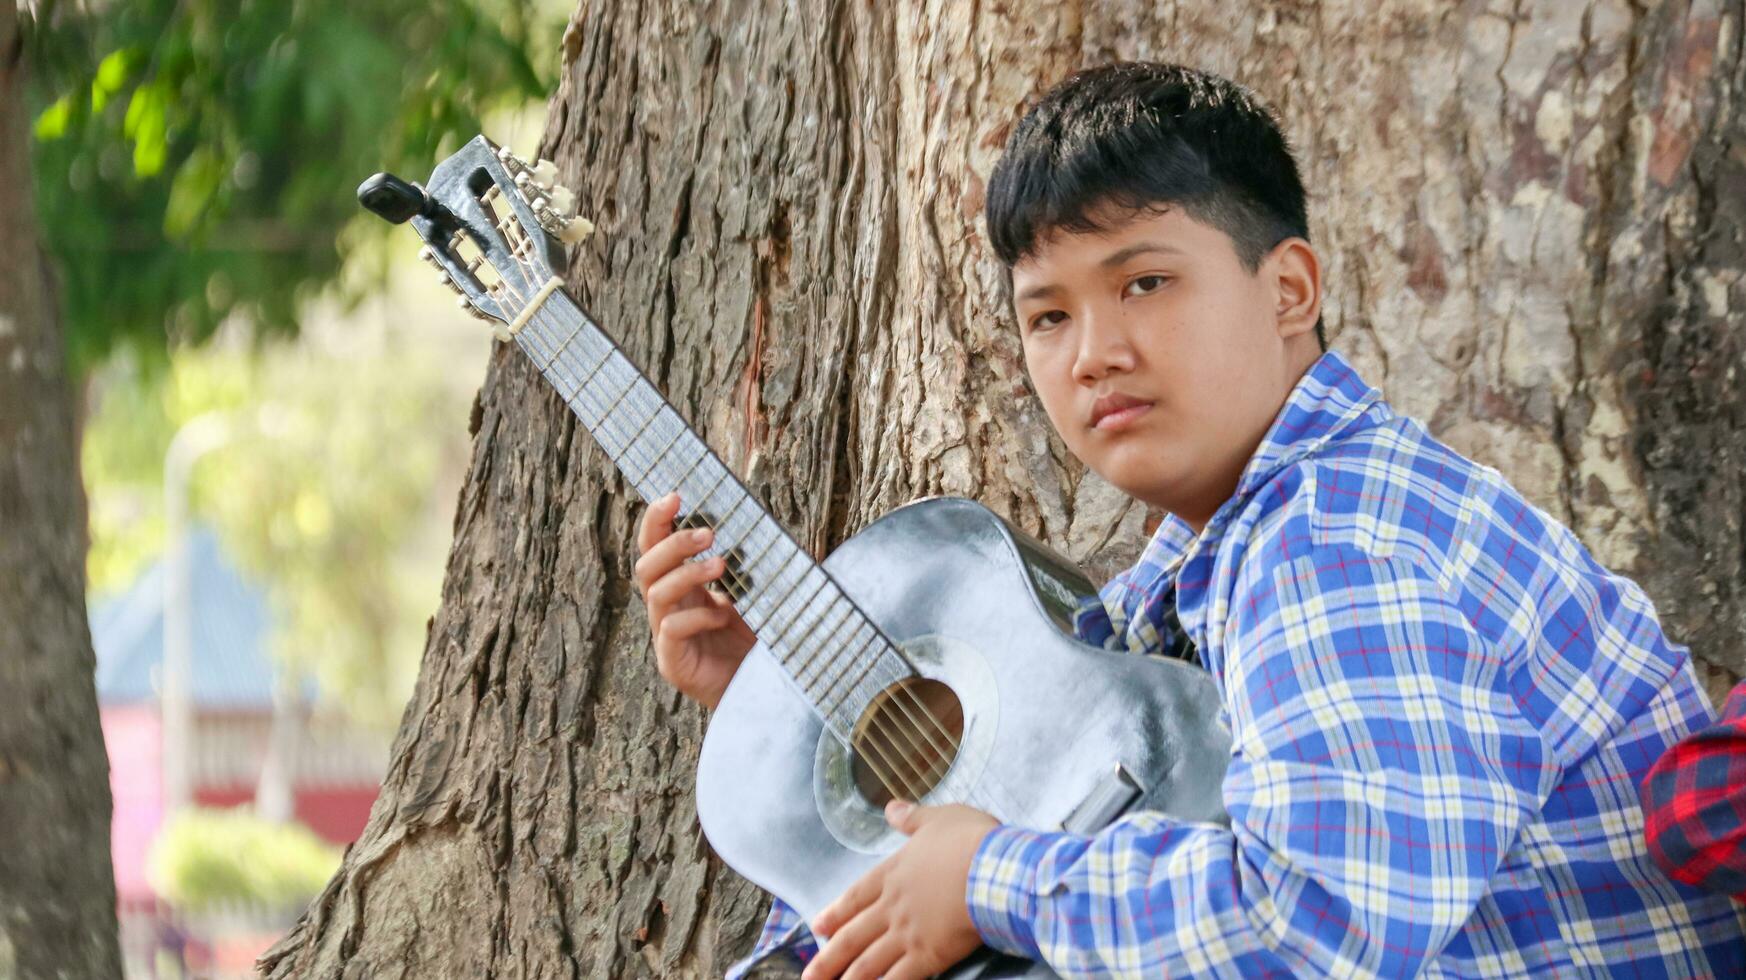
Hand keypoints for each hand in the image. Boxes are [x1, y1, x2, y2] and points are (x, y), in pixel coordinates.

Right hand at [634, 492, 755, 709]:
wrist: (770, 691)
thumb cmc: (763, 641)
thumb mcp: (762, 595)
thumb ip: (758, 565)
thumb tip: (771, 527)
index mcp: (684, 587)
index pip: (656, 546)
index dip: (658, 520)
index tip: (675, 495)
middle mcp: (670, 608)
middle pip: (646, 565)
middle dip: (673, 543)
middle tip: (708, 532)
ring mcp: (667, 637)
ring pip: (656, 594)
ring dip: (687, 573)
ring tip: (722, 565)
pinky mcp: (674, 663)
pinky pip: (670, 630)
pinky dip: (696, 616)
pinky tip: (723, 615)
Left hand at [802, 801, 999, 979]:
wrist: (992, 869)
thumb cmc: (970, 841)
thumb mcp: (938, 819)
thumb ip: (912, 819)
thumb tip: (892, 809)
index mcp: (892, 874)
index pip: (855, 898)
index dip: (835, 914)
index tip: (817, 928)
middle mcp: (892, 906)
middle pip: (852, 936)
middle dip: (828, 958)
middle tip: (809, 975)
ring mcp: (907, 933)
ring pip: (867, 962)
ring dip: (845, 978)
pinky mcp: (928, 955)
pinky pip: (898, 978)